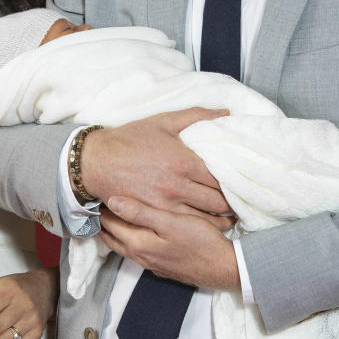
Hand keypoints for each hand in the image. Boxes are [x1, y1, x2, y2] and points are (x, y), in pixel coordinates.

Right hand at [80, 110, 233, 217]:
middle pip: (218, 201)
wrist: (96, 161)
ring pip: (205, 218)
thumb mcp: (164, 121)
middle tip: (239, 202)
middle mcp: (178, 186)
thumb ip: (197, 116)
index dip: (235, 182)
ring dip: (221, 218)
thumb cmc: (130, 139)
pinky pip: (186, 225)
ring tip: (230, 216)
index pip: (221, 178)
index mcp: (184, 161)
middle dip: (231, 203)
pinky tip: (208, 225)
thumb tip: (226, 112)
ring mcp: (166, 204)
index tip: (241, 183)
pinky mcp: (155, 215)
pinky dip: (201, 226)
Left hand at [100, 197, 240, 290]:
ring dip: (116, 230)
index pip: (110, 223)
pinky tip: (137, 230)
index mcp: (138, 243)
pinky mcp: (162, 266)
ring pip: (124, 245)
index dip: (102, 208)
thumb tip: (112, 201)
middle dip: (104, 221)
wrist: (224, 268)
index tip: (97, 191)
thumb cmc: (200, 241)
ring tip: (113, 213)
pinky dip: (130, 238)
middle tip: (98, 201)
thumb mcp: (170, 222)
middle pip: (112, 236)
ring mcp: (150, 263)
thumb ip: (141, 212)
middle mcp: (140, 256)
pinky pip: (137, 250)